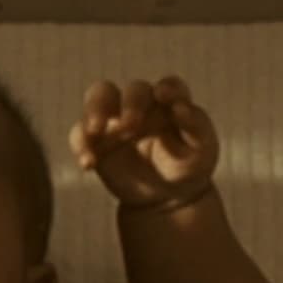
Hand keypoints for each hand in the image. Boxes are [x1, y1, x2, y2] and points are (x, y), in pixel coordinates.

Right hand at [69, 76, 218, 210]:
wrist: (167, 196)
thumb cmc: (189, 165)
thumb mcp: (202, 150)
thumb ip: (195, 126)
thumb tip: (181, 108)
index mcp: (172, 102)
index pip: (171, 86)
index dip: (168, 89)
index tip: (164, 96)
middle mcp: (143, 104)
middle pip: (133, 90)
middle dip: (130, 104)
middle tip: (131, 125)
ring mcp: (116, 119)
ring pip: (99, 97)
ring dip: (95, 109)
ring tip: (94, 130)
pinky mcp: (97, 139)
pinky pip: (81, 134)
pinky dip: (81, 144)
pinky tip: (87, 164)